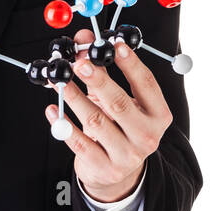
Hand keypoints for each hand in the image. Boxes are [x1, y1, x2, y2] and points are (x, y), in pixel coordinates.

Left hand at [44, 30, 172, 202]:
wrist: (117, 172)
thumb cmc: (119, 127)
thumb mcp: (119, 99)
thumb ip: (103, 68)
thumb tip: (83, 38)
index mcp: (158, 115)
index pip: (146, 84)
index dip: (130, 63)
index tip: (114, 44)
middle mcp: (147, 136)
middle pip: (120, 103)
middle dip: (98, 80)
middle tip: (80, 63)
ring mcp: (126, 155)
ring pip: (96, 122)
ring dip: (75, 98)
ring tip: (59, 82)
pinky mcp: (104, 168)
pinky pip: (79, 143)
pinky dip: (63, 124)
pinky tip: (52, 109)